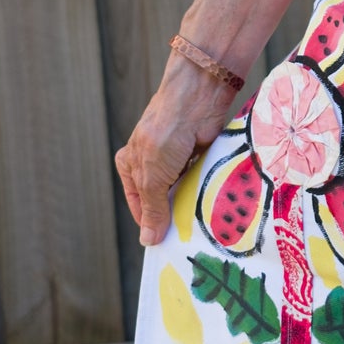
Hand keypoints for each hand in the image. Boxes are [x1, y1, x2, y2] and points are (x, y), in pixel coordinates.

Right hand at [115, 55, 239, 246]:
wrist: (198, 98)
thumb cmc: (166, 132)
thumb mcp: (153, 176)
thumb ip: (152, 208)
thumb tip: (148, 240)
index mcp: (130, 166)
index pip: (139, 205)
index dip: (151, 224)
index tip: (166, 245)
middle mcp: (151, 163)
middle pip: (162, 199)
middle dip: (173, 215)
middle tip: (189, 239)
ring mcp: (176, 159)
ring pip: (183, 192)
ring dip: (192, 203)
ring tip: (203, 224)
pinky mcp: (198, 156)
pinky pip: (201, 181)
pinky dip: (205, 190)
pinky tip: (214, 205)